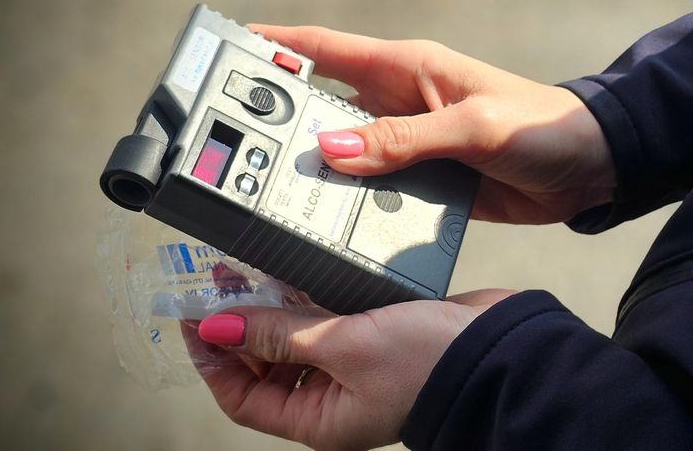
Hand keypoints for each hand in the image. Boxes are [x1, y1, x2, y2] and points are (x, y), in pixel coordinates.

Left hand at [183, 289, 515, 449]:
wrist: (498, 346)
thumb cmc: (430, 364)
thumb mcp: (340, 346)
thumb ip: (275, 334)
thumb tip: (218, 328)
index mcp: (320, 421)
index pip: (243, 399)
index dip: (212, 360)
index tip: (194, 317)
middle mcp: (333, 398)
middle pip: (263, 365)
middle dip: (238, 326)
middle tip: (219, 283)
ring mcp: (354, 366)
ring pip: (291, 338)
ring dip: (267, 307)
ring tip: (246, 271)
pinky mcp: (373, 335)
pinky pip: (322, 319)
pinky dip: (302, 298)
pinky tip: (290, 272)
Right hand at [250, 25, 614, 223]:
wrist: (591, 169)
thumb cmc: (543, 126)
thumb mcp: (473, 129)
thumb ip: (405, 141)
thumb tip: (332, 151)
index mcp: (408, 70)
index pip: (328, 50)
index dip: (278, 47)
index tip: (230, 48)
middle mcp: (400, 104)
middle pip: (324, 106)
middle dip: (282, 118)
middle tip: (234, 140)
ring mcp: (409, 145)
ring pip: (344, 154)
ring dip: (314, 168)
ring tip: (267, 187)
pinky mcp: (424, 182)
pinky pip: (374, 190)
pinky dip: (349, 202)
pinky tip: (325, 221)